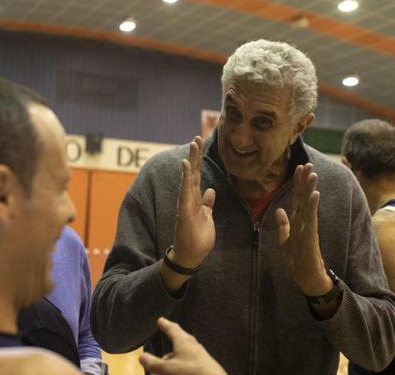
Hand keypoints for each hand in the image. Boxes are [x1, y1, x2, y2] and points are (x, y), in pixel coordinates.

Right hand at [139, 318, 226, 374]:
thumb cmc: (193, 373)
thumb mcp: (168, 369)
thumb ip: (154, 363)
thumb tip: (142, 357)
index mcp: (184, 342)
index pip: (172, 329)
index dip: (165, 324)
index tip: (161, 320)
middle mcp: (192, 346)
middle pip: (179, 339)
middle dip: (171, 338)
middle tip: (167, 334)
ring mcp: (199, 355)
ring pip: (183, 353)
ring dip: (173, 357)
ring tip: (166, 364)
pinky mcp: (203, 365)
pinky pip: (188, 362)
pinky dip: (180, 365)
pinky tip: (178, 371)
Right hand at [171, 136, 215, 269]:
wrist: (190, 257)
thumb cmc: (198, 239)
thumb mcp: (208, 218)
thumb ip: (207, 204)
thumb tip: (210, 191)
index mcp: (195, 200)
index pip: (196, 176)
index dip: (198, 161)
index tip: (200, 145)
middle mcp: (189, 199)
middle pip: (192, 173)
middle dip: (194, 155)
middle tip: (197, 137)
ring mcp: (185, 204)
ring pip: (188, 178)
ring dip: (190, 160)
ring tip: (193, 144)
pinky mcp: (184, 210)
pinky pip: (185, 191)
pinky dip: (184, 176)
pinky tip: (185, 164)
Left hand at [276, 164, 330, 296]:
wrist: (306, 279)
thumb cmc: (297, 261)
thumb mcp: (285, 241)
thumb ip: (283, 226)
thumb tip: (279, 210)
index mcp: (297, 221)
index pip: (297, 198)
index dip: (297, 183)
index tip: (299, 167)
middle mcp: (304, 222)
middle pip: (303, 197)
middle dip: (305, 181)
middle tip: (308, 163)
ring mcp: (308, 228)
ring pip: (308, 204)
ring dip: (310, 189)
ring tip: (313, 174)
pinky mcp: (310, 236)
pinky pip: (311, 218)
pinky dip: (312, 205)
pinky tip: (315, 194)